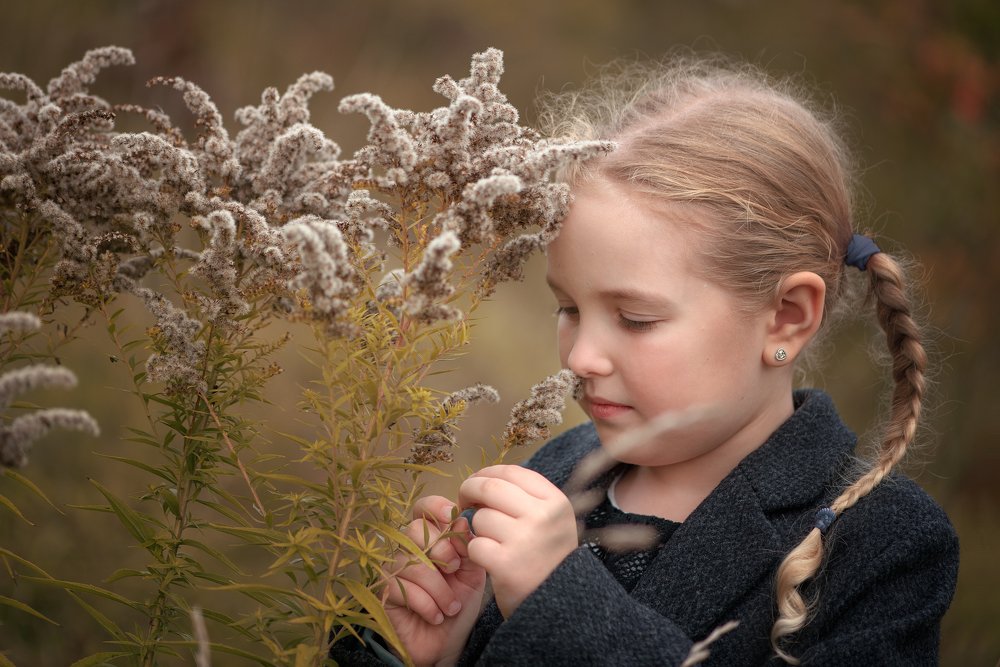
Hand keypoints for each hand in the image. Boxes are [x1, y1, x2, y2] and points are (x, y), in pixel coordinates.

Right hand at [384, 496, 485, 666]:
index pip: (423, 509)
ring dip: (439, 589)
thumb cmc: (459, 603)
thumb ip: (469, 547)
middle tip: (456, 570)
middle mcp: (408, 549)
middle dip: (442, 551)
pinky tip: (437, 615)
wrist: (449, 643)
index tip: (452, 515)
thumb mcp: (473, 573)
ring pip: (413, 563)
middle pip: (414, 531)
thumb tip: (462, 519)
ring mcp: (394, 569)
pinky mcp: (385, 592)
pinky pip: (404, 588)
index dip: (435, 507)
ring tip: (452, 606)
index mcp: (431, 538)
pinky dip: (427, 604)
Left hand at [459, 465, 578, 617]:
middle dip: (468, 491)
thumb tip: (485, 479)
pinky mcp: (506, 564)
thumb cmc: (548, 559)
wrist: (559, 606)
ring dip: (475, 529)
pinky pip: (474, 545)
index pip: (511, 472)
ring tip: (489, 541)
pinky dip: (475, 552)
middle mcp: (542, 516)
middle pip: (490, 487)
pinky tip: (488, 561)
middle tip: (463, 502)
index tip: (476, 484)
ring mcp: (524, 539)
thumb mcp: (553, 522)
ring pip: (479, 518)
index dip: (487, 474)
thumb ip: (526, 499)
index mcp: (555, 501)